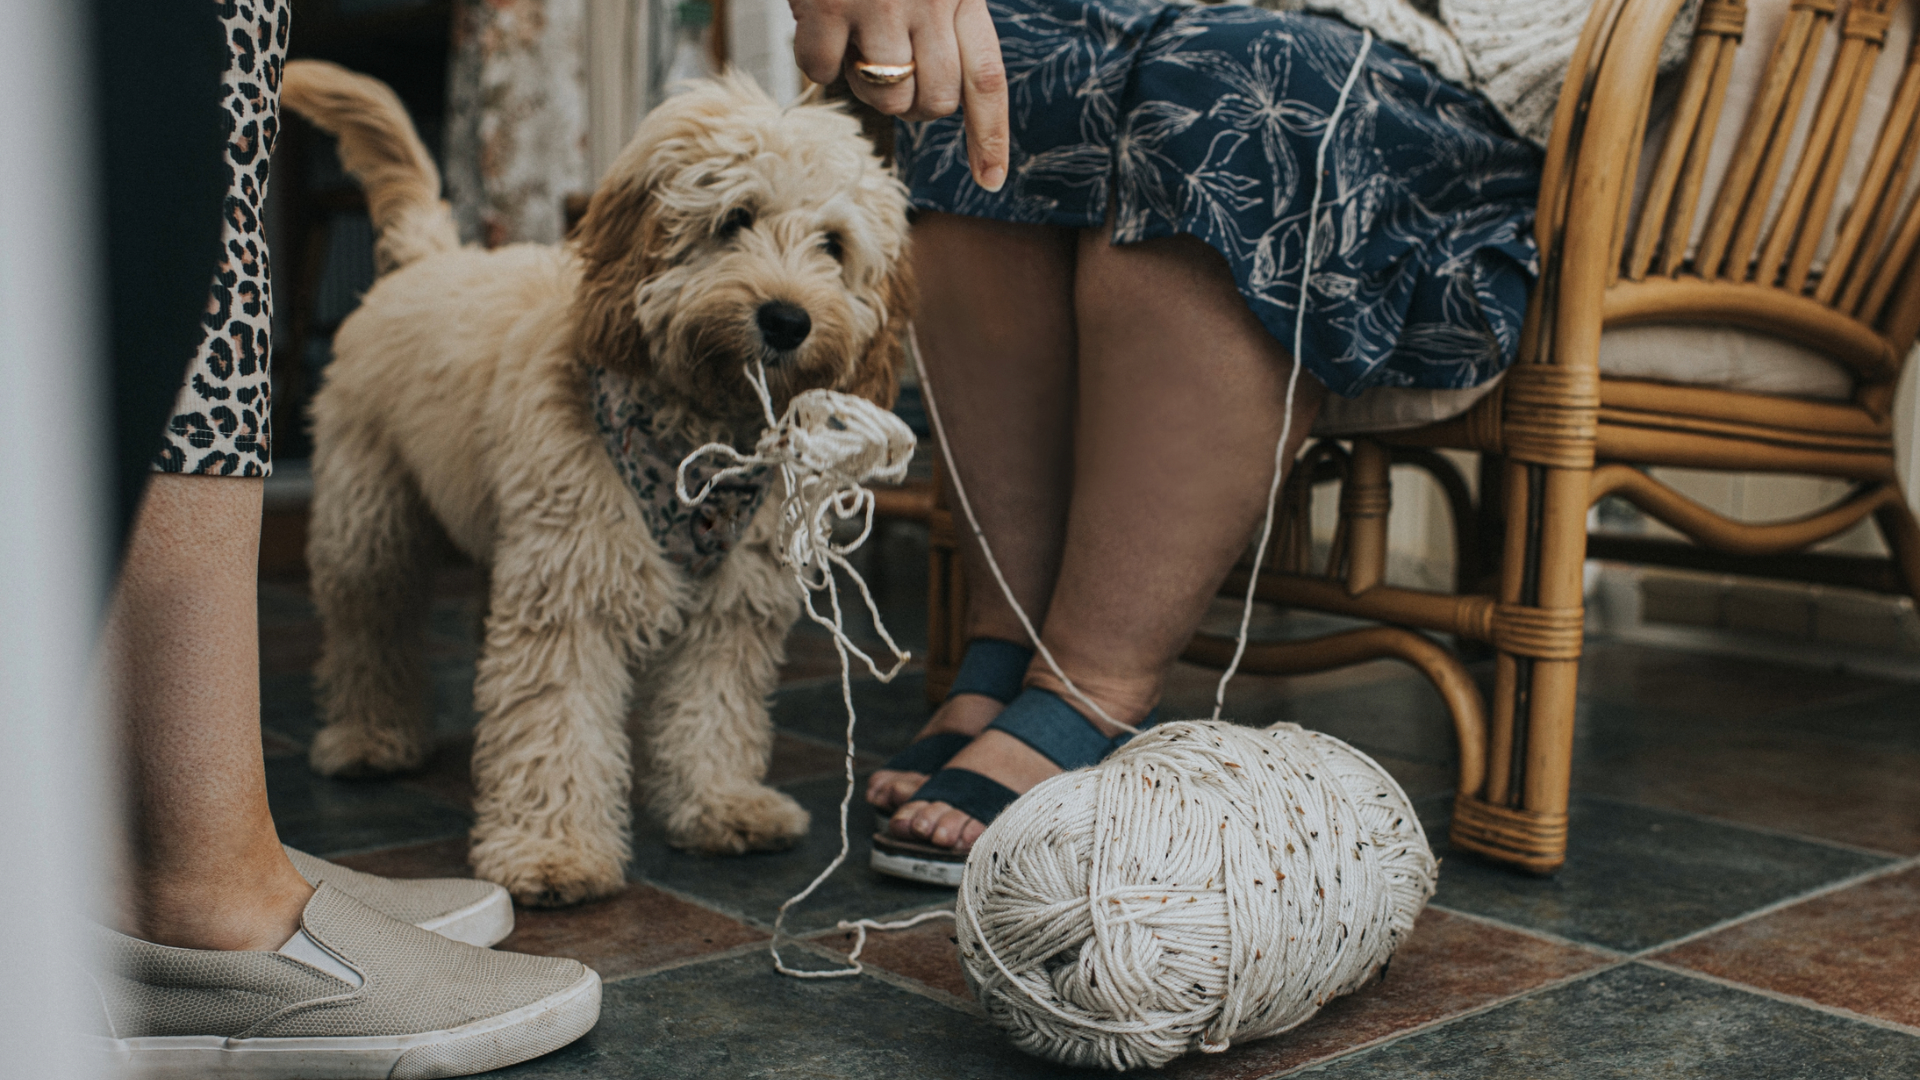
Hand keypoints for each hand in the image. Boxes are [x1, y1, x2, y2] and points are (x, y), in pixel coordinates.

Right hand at [791, 0, 1008, 191]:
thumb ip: (941, 20)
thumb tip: (930, 96)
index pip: (986, 79)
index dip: (991, 136)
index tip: (991, 181)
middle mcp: (929, 1)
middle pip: (935, 100)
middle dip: (912, 102)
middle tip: (887, 67)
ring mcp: (879, 5)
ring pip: (886, 95)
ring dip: (864, 84)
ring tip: (853, 39)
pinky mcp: (830, 5)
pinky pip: (821, 72)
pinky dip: (815, 61)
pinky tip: (816, 23)